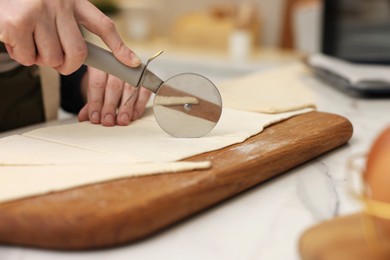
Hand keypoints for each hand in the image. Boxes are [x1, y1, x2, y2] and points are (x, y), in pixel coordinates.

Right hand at [0, 0, 139, 74]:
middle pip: (78, 54)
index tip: (133, 63)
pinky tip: (16, 39)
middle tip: (56, 60)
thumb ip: (70, 27)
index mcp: (74, 1)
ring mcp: (39, 12)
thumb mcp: (55, 6)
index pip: (104, 26)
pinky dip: (23, 56)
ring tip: (30, 41)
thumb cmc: (27, 2)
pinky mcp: (18, 22)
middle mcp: (59, 4)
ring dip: (41, 59)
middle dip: (67, 65)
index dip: (120, 47)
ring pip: (53, 59)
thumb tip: (81, 60)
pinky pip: (29, 58)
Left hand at [78, 67, 151, 125]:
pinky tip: (133, 115)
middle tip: (108, 121)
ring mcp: (133, 69)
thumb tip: (83, 118)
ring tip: (122, 120)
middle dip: (110, 106)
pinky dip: (139, 104)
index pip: (97, 83)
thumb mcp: (96, 86)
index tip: (95, 117)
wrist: (120, 66)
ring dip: (126, 107)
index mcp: (100, 62)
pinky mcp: (146, 76)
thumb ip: (91, 101)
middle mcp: (118, 63)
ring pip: (130, 89)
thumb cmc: (106, 79)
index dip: (95, 102)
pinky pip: (145, 91)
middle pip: (114, 86)